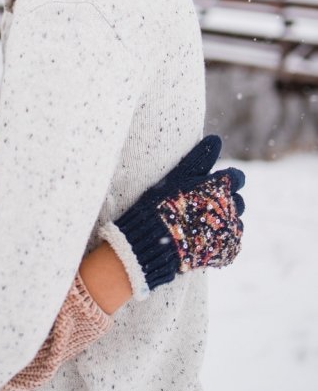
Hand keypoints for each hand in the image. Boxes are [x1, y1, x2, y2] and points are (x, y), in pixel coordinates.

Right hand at [113, 135, 244, 291]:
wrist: (152, 244)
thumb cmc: (162, 205)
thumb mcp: (177, 176)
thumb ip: (200, 157)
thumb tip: (216, 139)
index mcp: (220, 186)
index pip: (237, 178)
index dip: (226, 181)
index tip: (212, 185)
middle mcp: (229, 208)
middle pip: (238, 201)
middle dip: (225, 202)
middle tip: (202, 206)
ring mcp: (229, 231)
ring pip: (235, 222)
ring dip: (224, 221)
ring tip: (200, 224)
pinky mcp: (227, 251)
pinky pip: (231, 243)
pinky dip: (221, 240)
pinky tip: (202, 239)